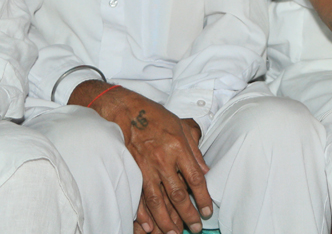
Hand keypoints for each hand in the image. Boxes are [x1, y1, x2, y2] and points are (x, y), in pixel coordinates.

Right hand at [71, 82, 211, 233]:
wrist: (124, 110)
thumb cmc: (156, 117)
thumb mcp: (182, 126)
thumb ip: (194, 150)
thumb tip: (205, 170)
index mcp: (178, 147)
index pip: (194, 178)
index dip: (202, 197)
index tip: (207, 211)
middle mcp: (162, 159)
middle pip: (177, 194)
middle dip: (187, 214)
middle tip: (194, 228)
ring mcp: (144, 167)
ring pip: (157, 201)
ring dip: (166, 220)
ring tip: (174, 233)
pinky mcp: (130, 171)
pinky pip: (137, 197)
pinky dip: (143, 215)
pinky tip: (149, 227)